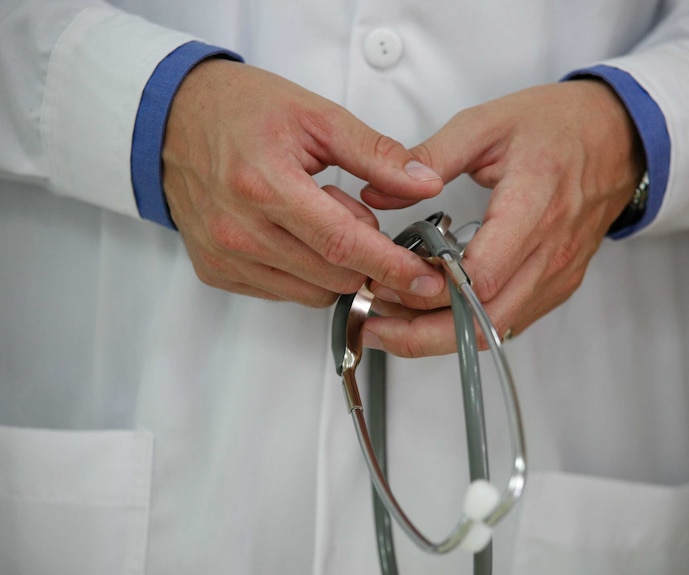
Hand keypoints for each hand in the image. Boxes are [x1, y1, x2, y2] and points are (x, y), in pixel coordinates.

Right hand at [162, 58, 445, 305]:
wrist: (173, 118)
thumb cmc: (242, 110)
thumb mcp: (317, 116)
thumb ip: (376, 154)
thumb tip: (425, 183)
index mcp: (265, 185)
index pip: (343, 244)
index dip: (391, 266)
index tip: (426, 279)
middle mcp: (239, 230)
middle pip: (333, 276)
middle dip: (368, 259)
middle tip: (361, 217)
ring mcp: (223, 256)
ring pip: (312, 293)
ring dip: (335, 266)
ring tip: (319, 216)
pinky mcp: (215, 271)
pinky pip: (282, 292)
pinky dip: (305, 273)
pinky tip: (295, 233)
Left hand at [361, 80, 644, 354]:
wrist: (620, 137)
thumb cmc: (557, 126)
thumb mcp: (486, 124)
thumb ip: (429, 157)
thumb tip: (376, 191)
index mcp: (533, 206)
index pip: (480, 276)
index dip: (429, 289)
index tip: (385, 279)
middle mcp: (551, 252)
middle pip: (483, 320)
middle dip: (422, 334)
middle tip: (372, 325)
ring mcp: (558, 274)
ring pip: (495, 332)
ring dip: (440, 337)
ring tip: (391, 324)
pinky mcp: (558, 285)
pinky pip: (510, 323)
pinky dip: (468, 327)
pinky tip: (432, 315)